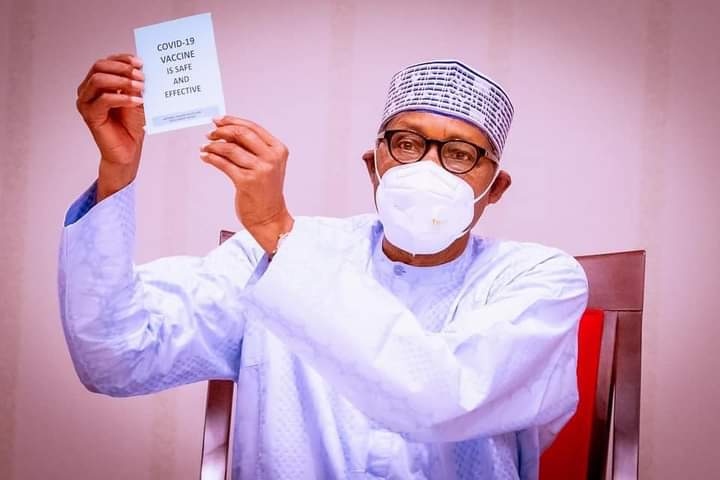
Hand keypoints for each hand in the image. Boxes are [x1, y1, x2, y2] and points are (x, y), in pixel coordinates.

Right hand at [76, 53, 145, 200]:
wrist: (129, 149)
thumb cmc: (132, 124)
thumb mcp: (136, 99)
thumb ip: (134, 84)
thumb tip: (139, 68)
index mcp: (98, 82)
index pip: (106, 61)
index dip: (122, 58)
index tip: (140, 62)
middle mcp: (88, 89)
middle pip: (99, 66)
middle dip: (122, 68)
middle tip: (141, 75)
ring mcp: (86, 101)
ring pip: (98, 80)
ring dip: (121, 80)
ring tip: (140, 87)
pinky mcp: (89, 115)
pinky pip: (104, 100)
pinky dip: (122, 98)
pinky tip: (137, 101)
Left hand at [201, 116, 293, 253]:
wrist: (270, 217)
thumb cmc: (266, 191)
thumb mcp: (267, 165)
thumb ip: (252, 148)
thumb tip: (227, 131)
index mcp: (278, 150)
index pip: (253, 127)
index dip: (233, 121)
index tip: (218, 121)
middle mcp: (271, 158)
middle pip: (242, 134)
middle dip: (222, 131)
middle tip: (210, 133)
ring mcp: (260, 170)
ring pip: (230, 149)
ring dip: (213, 146)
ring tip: (205, 147)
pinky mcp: (246, 182)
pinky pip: (224, 164)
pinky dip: (211, 158)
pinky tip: (206, 157)